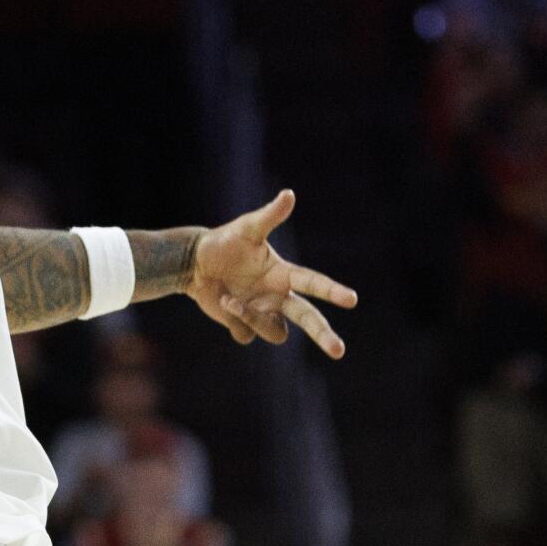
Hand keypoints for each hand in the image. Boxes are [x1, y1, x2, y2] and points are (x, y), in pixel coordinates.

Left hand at [186, 190, 356, 356]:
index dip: (333, 291)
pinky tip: (222, 301)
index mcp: (285, 275)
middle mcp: (278, 297)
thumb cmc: (224, 242)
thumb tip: (289, 194)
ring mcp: (262, 313)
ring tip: (228, 299)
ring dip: (252, 317)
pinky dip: (234, 320)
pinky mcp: (244, 326)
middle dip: (323, 334)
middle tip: (339, 351)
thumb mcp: (246, 228)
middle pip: (308, 319)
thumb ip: (270, 216)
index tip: (352, 299)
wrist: (194, 264)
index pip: (314, 283)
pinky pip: (246, 334)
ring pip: (273, 331)